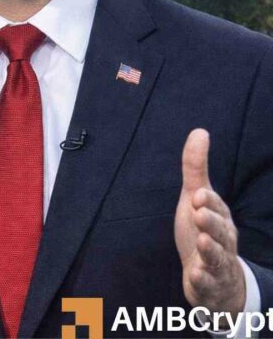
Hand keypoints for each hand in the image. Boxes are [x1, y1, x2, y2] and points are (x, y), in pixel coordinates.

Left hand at [175, 128, 245, 316]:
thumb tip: (199, 131)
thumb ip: (195, 168)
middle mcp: (221, 240)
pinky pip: (207, 283)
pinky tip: (194, 274)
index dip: (207, 201)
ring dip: (209, 249)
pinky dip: (202, 279)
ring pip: (217, 256)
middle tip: (199, 213)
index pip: (214, 207)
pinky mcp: (208, 283)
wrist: (217, 278)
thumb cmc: (204, 232)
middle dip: (211, 222)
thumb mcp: (196, 199)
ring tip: (201, 241)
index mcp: (219, 219)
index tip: (197, 194)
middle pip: (219, 231)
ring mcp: (216, 263)